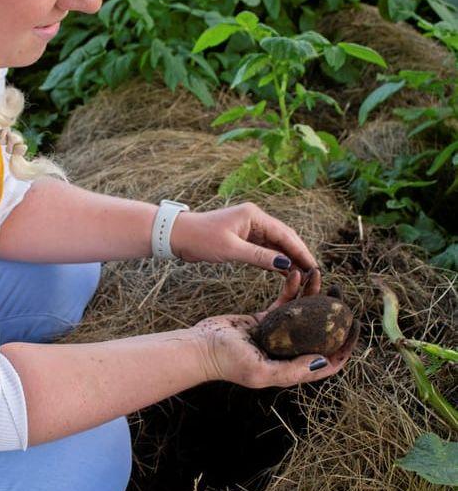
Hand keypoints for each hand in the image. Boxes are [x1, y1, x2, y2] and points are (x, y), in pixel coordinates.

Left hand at [171, 201, 318, 277]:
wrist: (177, 235)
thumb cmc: (200, 239)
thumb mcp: (231, 250)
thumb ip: (259, 257)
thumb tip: (285, 265)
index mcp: (254, 216)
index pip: (285, 234)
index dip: (301, 251)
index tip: (314, 267)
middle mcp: (255, 218)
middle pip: (284, 237)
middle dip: (299, 254)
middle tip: (314, 273)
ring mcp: (249, 227)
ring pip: (276, 243)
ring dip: (289, 258)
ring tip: (304, 275)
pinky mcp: (243, 237)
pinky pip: (265, 247)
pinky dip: (275, 258)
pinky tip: (285, 271)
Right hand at [192, 269, 354, 387]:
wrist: (200, 346)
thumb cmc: (227, 362)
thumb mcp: (260, 371)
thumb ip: (291, 371)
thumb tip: (324, 361)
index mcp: (291, 368)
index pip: (328, 361)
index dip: (345, 347)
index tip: (355, 326)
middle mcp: (288, 352)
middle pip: (319, 334)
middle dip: (333, 315)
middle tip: (341, 295)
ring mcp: (277, 335)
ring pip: (304, 313)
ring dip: (314, 295)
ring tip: (321, 276)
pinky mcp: (264, 320)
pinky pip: (284, 302)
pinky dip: (292, 289)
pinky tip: (297, 274)